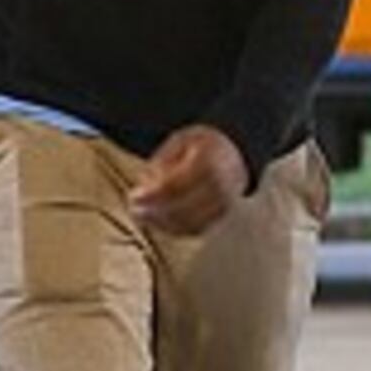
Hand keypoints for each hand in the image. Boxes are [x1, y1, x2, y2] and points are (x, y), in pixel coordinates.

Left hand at [129, 124, 249, 235]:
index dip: (152, 195)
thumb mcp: (181, 140)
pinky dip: (175, 229)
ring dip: (162, 223)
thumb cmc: (205, 146)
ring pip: (189, 223)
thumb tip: (146, 187)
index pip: (176, 185)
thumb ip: (162, 162)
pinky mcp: (222, 217)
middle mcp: (221, 187)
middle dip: (155, 212)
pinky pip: (196, 229)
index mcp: (209, 162)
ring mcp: (224, 205)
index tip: (134, 197)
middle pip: (182, 208)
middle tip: (135, 211)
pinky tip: (159, 223)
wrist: (237, 154)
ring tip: (143, 218)